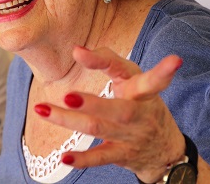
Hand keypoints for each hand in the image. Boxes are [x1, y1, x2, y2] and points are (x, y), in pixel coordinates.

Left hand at [35, 46, 184, 182]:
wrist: (166, 149)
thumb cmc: (143, 104)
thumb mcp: (135, 80)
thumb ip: (109, 61)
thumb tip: (76, 49)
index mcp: (140, 87)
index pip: (122, 69)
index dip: (103, 60)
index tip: (77, 52)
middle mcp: (140, 112)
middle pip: (118, 109)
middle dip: (93, 104)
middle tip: (68, 97)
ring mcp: (132, 135)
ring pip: (99, 128)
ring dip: (70, 120)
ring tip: (43, 110)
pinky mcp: (123, 154)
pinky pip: (101, 157)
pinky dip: (83, 159)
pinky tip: (64, 157)